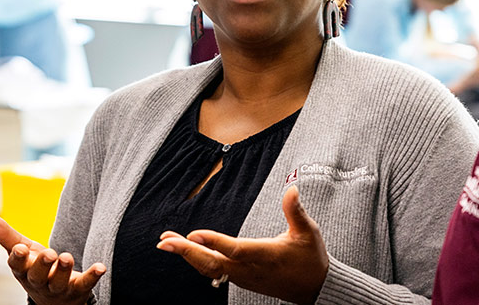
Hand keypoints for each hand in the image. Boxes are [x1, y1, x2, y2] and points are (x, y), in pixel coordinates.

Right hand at [0, 213, 104, 304]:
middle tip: (49, 253)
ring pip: (59, 282)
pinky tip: (100, 267)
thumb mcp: (21, 251)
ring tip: (67, 257)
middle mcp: (39, 282)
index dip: (18, 259)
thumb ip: (4, 235)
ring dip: (63, 270)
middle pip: (38, 276)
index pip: (17, 267)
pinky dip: (92, 275)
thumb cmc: (35, 269)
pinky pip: (86, 284)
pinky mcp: (78, 289)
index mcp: (23, 272)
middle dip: (42, 265)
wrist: (56, 299)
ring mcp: (59, 288)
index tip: (20, 249)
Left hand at [156, 185, 327, 303]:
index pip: (236, 249)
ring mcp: (243, 277)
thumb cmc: (310, 258)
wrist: (314, 289)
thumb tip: (292, 189)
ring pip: (210, 269)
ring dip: (187, 255)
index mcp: (266, 255)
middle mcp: (250, 269)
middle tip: (164, 242)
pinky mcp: (240, 279)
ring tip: (165, 242)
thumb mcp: (308, 233)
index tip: (194, 234)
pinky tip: (184, 249)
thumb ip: (295, 211)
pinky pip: (213, 271)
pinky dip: (196, 260)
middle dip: (187, 252)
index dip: (215, 242)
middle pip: (213, 263)